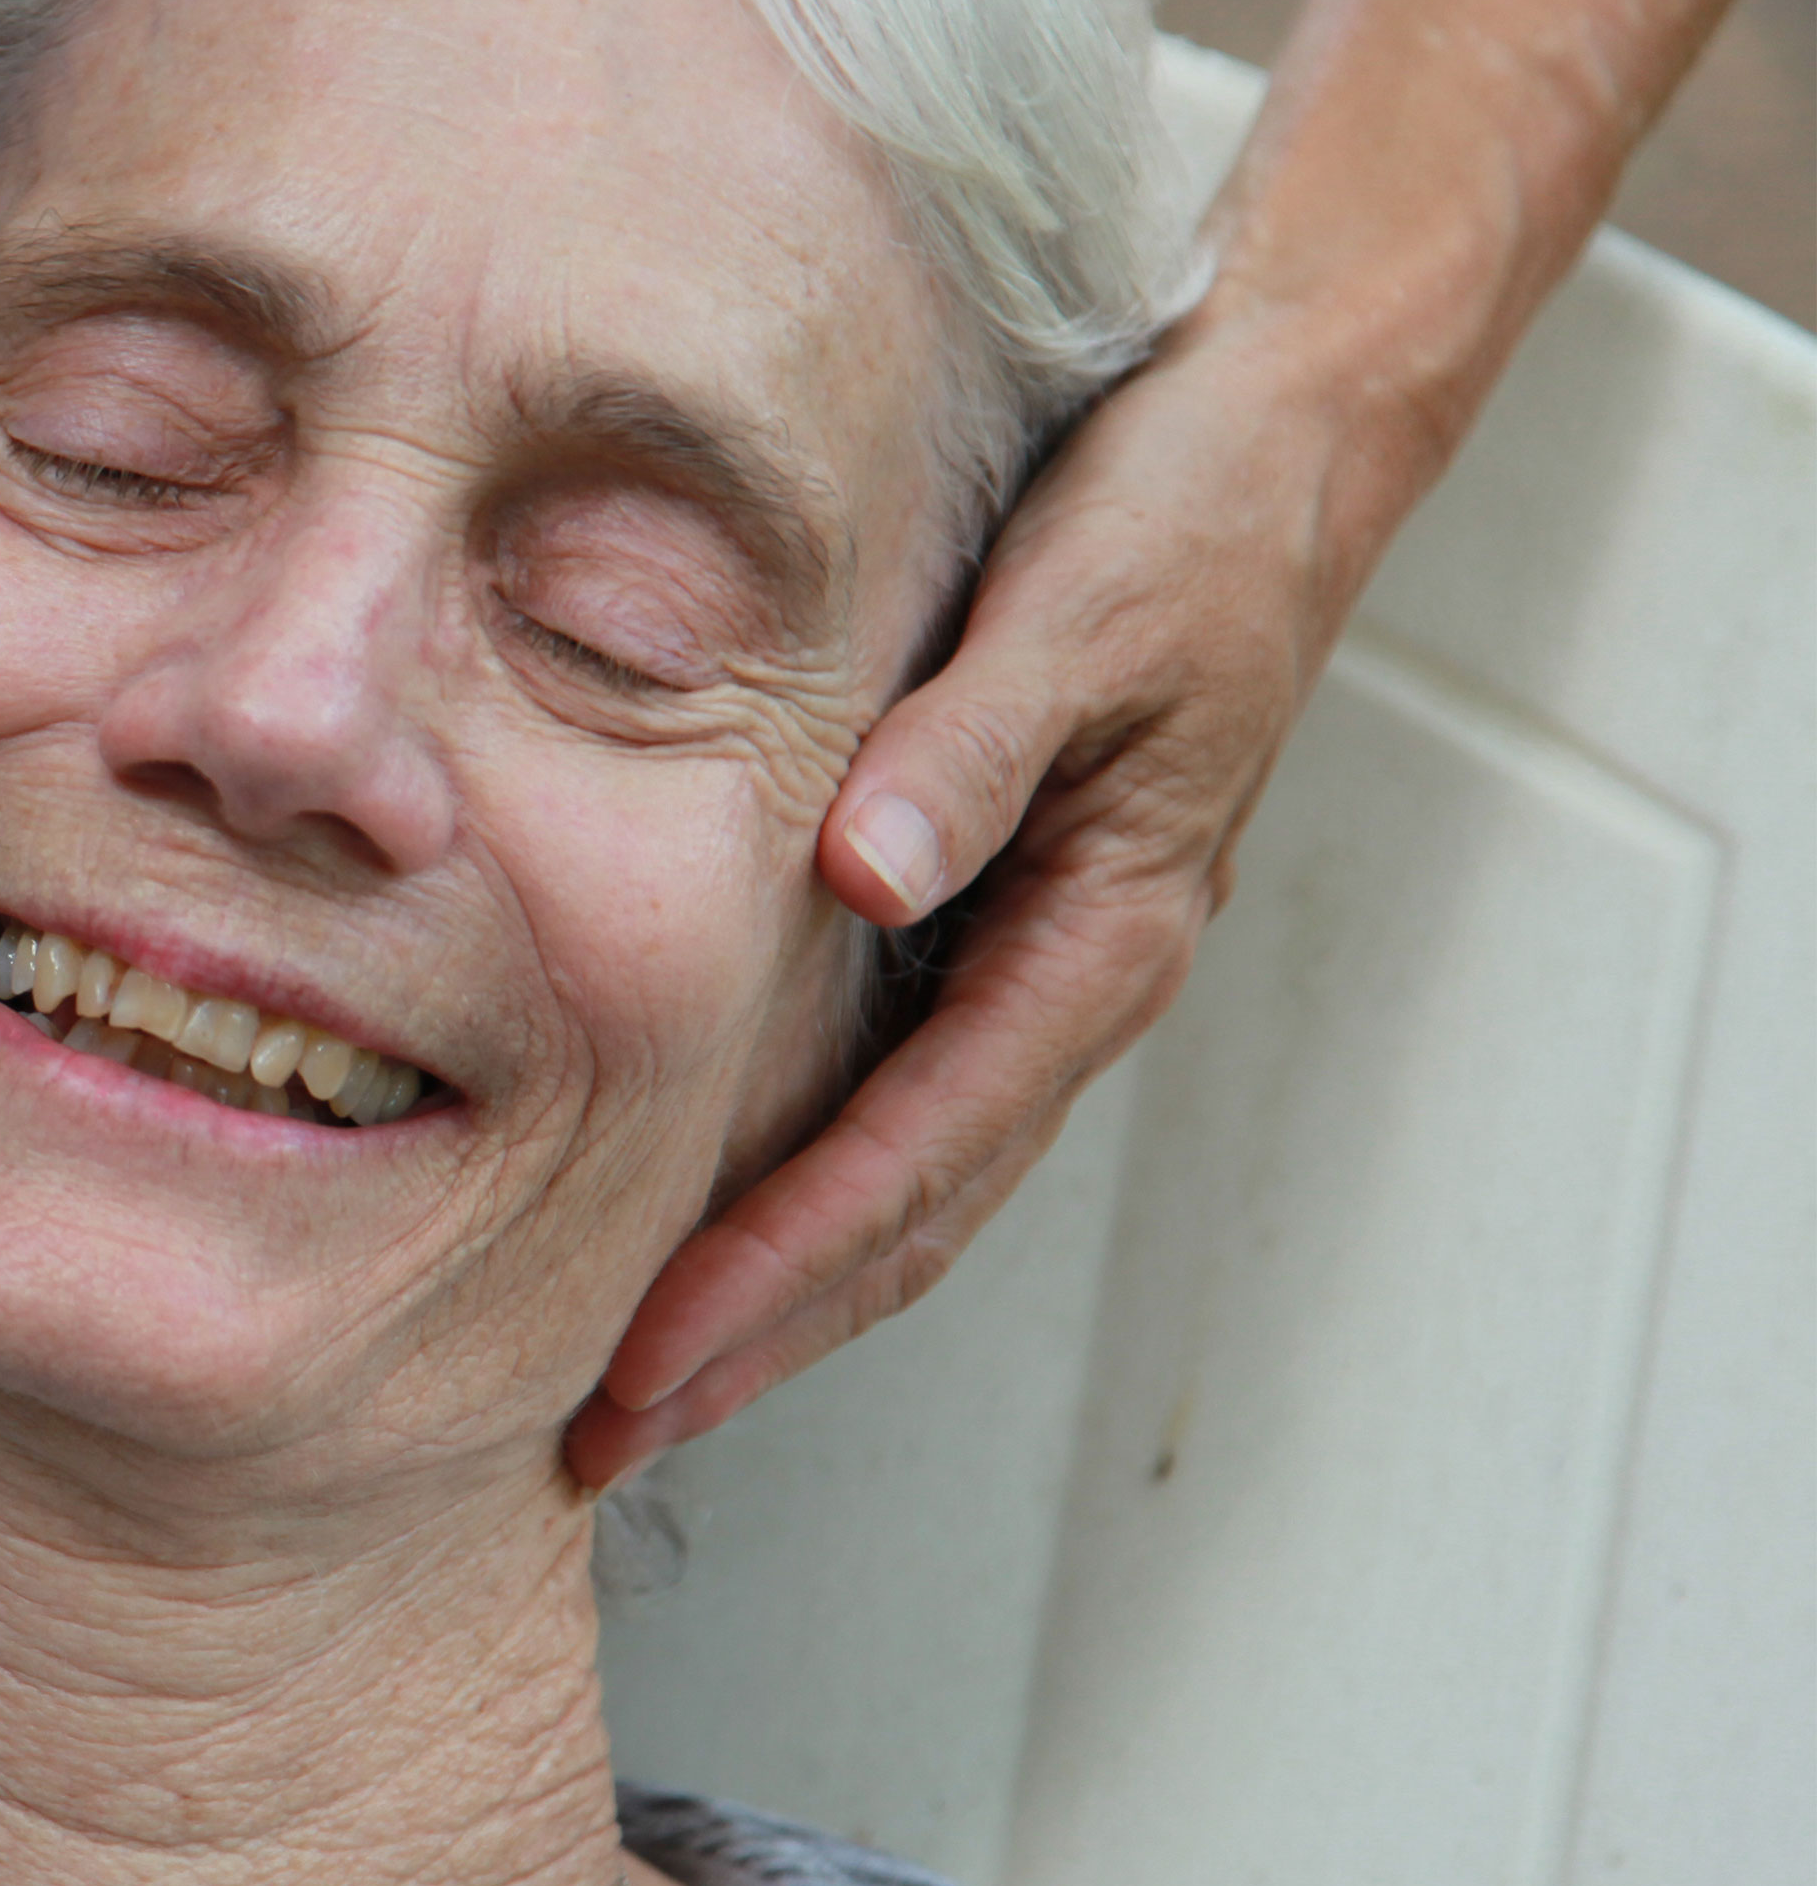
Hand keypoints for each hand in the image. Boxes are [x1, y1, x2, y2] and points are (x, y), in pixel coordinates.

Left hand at [566, 317, 1383, 1487]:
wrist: (1285, 441)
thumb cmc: (1191, 520)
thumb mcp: (1082, 613)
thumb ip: (967, 750)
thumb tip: (864, 877)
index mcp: (1100, 943)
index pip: (907, 1161)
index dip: (770, 1275)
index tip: (644, 1362)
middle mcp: (1072, 990)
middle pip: (901, 1229)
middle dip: (753, 1347)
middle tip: (601, 1444)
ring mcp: (1035, 977)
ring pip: (897, 1194)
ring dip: (771, 1303)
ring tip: (632, 1392)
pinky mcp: (994, 936)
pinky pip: (889, 1112)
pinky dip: (798, 1198)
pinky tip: (695, 1227)